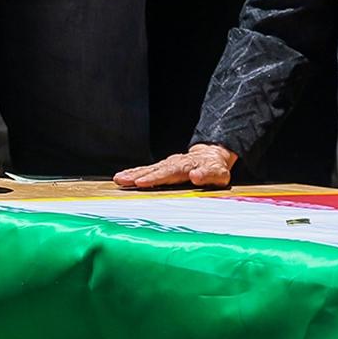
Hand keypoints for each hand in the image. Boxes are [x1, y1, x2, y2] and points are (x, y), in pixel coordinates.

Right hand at [114, 143, 238, 188]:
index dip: (156, 177)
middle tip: (124, 180)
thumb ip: (208, 175)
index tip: (143, 182)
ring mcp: (167, 164)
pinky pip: (146, 169)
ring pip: (148, 168)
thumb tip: (195, 176)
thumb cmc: (215, 169)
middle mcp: (174, 163)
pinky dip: (134, 173)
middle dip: (139, 175)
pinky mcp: (161, 167)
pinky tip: (122, 177)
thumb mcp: (218, 174)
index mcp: (187, 166)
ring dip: (133, 174)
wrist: (211, 156)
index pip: (170, 172)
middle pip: (155, 169)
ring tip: (119, 179)